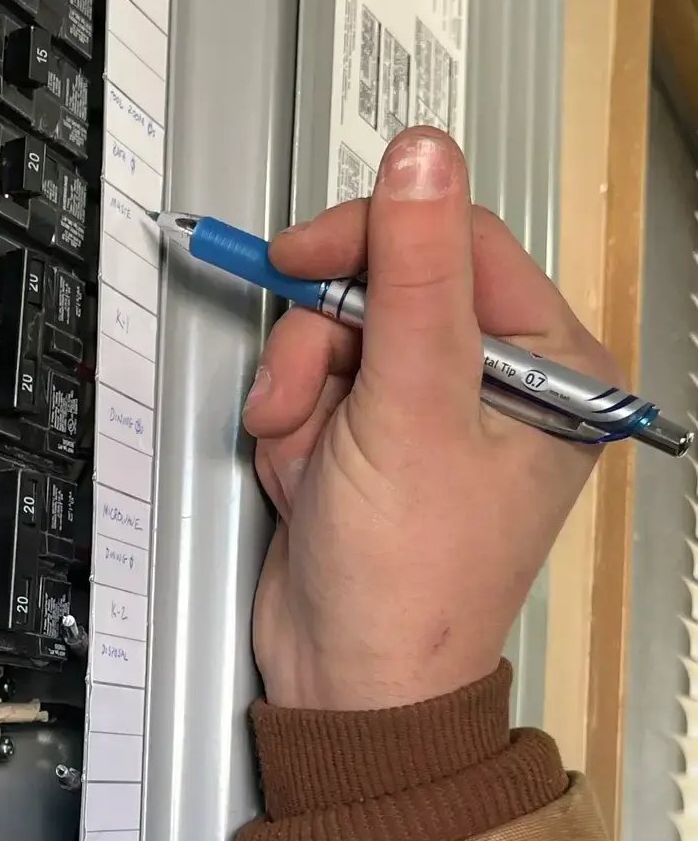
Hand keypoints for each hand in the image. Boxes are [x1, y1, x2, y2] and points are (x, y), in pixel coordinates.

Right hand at [243, 126, 618, 711]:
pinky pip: (313, 387)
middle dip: (323, 342)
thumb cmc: (410, 582)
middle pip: (386, 282)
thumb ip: (413, 276)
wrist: (347, 685)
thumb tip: (424, 155)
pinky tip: (303, 479)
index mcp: (549, 366)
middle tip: (299, 394)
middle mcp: (495, 381)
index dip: (372, 239)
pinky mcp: (370, 439)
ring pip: (336, 334)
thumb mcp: (412, 412)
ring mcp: (427, 411)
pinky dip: (291, 428)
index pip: (458, 240)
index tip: (302, 258)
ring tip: (304, 457)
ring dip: (298, 392)